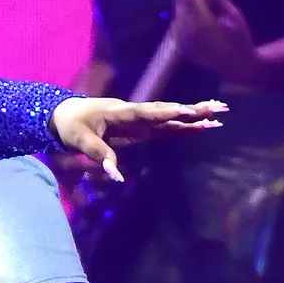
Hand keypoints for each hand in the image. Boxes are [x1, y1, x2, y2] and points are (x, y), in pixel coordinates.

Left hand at [49, 97, 225, 180]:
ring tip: (217, 115)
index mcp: (119, 112)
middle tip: (215, 107)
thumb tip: (116, 175)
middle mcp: (134, 113)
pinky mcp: (140, 129)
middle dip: (189, 110)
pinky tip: (200, 127)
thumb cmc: (71, 126)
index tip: (184, 110)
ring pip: (169, 118)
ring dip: (192, 117)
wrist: (65, 115)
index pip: (145, 112)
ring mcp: (139, 121)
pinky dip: (182, 127)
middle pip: (164, 111)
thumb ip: (99, 154)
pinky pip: (164, 128)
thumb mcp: (79, 141)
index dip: (164, 112)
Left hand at [173, 0, 262, 84]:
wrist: (237, 66)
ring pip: (177, 15)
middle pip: (181, 5)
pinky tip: (189, 7)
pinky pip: (177, 25)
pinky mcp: (181, 47)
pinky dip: (182, 14)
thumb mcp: (235, 16)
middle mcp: (187, 33)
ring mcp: (182, 41)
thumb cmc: (240, 40)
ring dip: (183, 2)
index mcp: (201, 25)